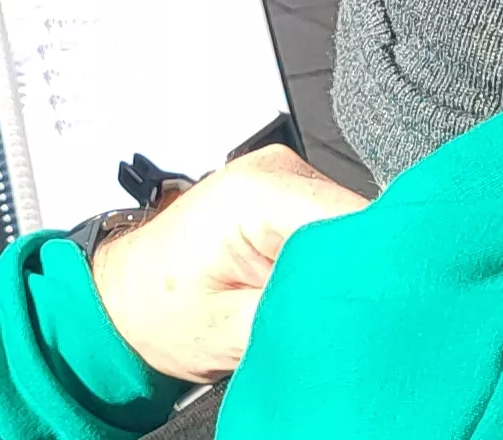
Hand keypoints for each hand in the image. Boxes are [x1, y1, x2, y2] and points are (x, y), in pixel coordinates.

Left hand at [88, 145, 368, 382]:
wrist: (124, 297)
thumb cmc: (158, 308)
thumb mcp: (231, 331)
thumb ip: (299, 317)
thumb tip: (356, 314)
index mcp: (257, 192)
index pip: (355, 221)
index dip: (374, 270)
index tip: (378, 312)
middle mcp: (277, 171)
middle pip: (361, 221)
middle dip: (363, 276)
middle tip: (347, 323)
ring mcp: (288, 180)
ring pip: (355, 228)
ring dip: (348, 273)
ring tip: (318, 310)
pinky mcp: (292, 197)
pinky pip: (336, 229)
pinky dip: (334, 267)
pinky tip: (314, 294)